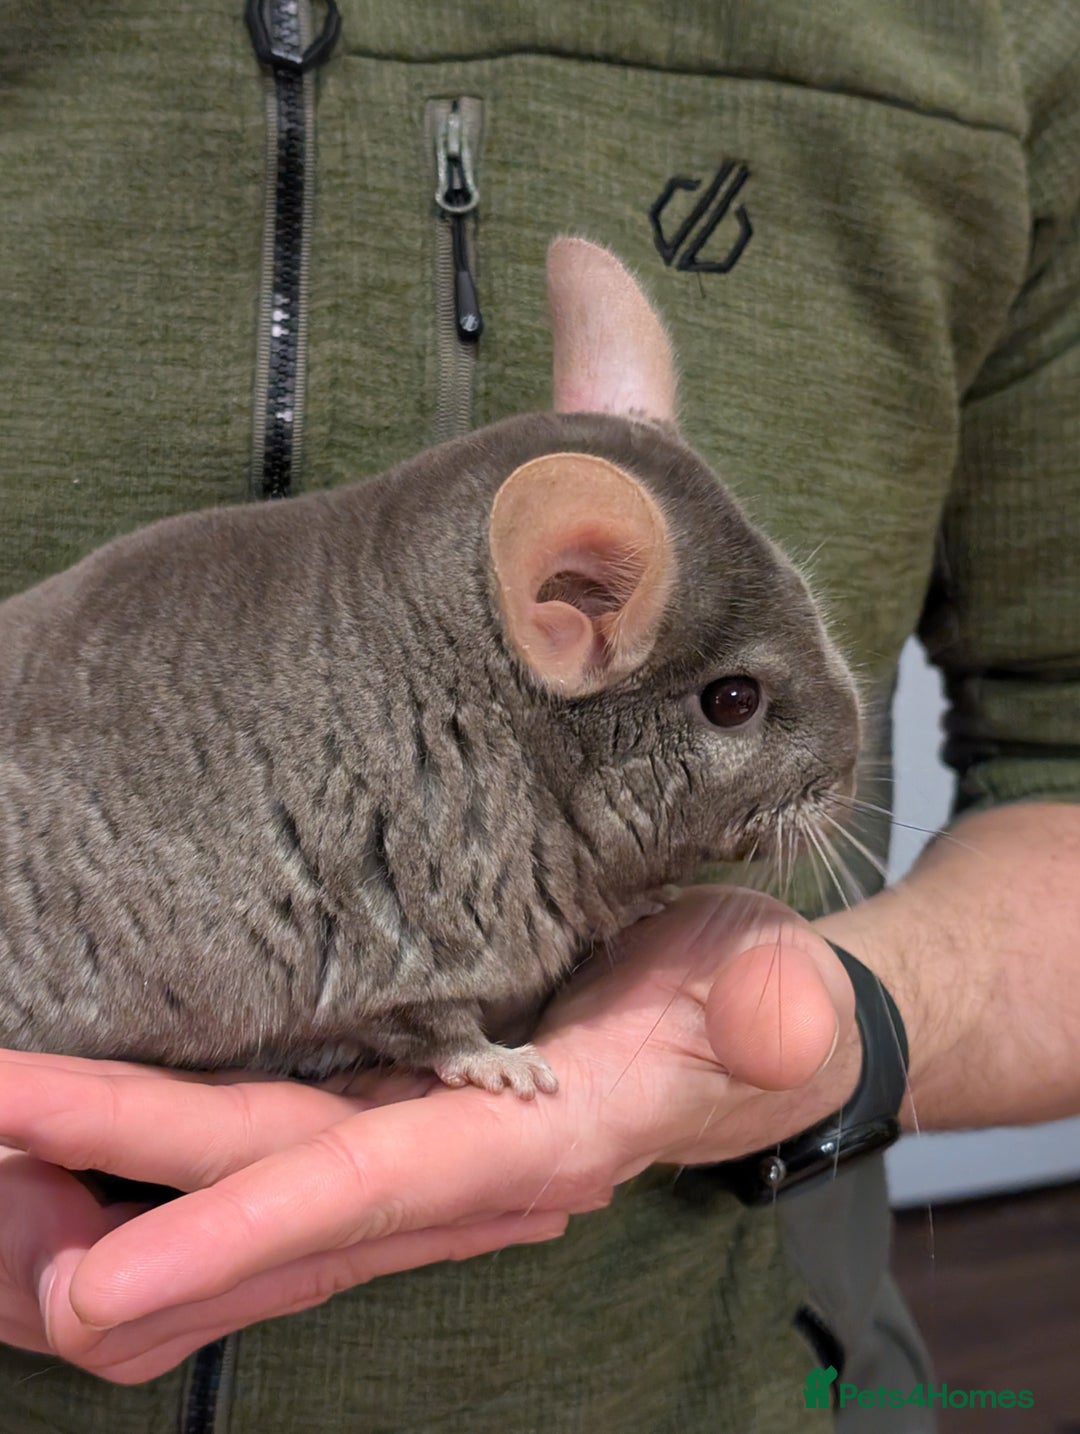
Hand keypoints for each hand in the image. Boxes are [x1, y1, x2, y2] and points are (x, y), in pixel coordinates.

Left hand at [0, 886, 859, 1382]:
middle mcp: (444, 1165)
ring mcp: (401, 1148)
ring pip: (225, 1193)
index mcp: (533, 1141)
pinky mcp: (383, 1111)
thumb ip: (776, 1009)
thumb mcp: (777, 989)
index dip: (237, 1225)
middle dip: (100, 1180)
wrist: (734, 1027)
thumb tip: (781, 1021)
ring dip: (95, 1183)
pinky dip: (147, 1162)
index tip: (93, 1254)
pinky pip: (247, 1160)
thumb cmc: (746, 999)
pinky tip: (67, 1132)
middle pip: (249, 1188)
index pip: (365, 1186)